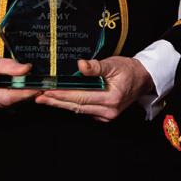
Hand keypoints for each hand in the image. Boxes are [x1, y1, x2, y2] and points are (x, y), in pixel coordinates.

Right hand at [0, 49, 39, 115]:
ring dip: (15, 98)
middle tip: (36, 86)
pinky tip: (8, 91)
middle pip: (8, 103)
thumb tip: (27, 69)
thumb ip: (9, 66)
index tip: (38, 89)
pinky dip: (6, 100)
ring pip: (4, 107)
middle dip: (23, 95)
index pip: (8, 97)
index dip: (25, 94)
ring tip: (23, 87)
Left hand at [37, 57, 154, 121]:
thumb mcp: (114, 64)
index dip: (62, 94)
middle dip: (56, 101)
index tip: (47, 91)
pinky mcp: (104, 116)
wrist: (142, 79)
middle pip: (76, 106)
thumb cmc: (129, 70)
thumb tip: (80, 65)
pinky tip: (60, 101)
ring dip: (61, 104)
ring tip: (45, 99)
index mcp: (111, 98)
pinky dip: (72, 105)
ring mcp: (106, 116)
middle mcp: (108, 111)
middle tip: (38, 97)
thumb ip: (96, 66)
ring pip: (78, 110)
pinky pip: (84, 111)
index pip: (81, 97)